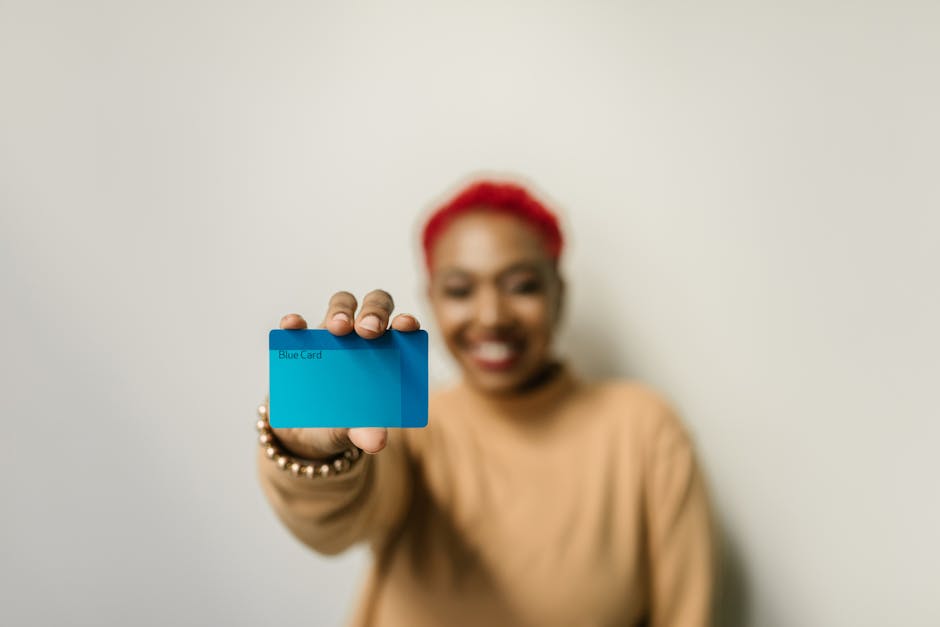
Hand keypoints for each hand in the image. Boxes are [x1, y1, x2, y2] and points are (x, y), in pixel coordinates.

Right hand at [266, 290, 420, 459]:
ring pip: (342, 305)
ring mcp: (332, 335)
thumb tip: (376, 443)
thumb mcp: (355, 429)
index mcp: (388, 352)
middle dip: (373, 312)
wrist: (308, 431)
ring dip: (341, 311)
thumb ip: (366, 432)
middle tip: (368, 331)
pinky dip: (295, 323)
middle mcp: (363, 336)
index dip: (405, 322)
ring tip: (338, 329)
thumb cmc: (345, 421)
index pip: (401, 327)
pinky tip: (293, 326)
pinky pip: (298, 325)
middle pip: (374, 306)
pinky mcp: (302, 342)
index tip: (406, 326)